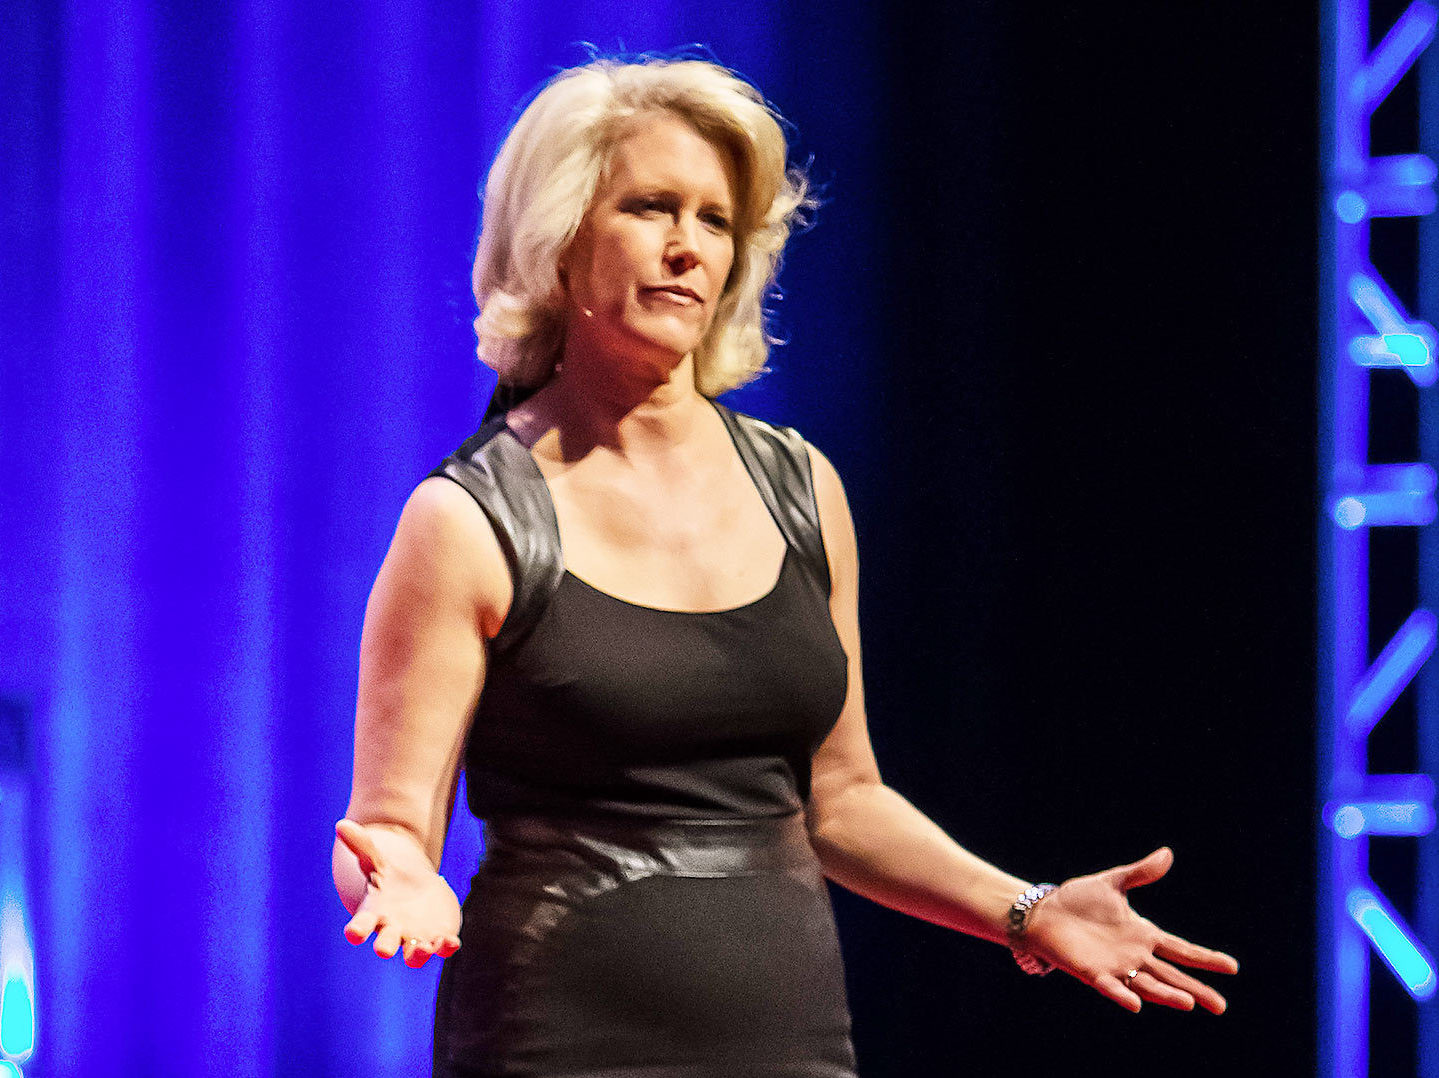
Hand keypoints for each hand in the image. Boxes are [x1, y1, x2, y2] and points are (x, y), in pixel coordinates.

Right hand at [335, 819, 461, 968]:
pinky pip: (442, 947)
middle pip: (385, 944)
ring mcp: (416, 938)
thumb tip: (341, 824)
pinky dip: (446, 947)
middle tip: (383, 950)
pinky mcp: (439, 938)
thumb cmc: (391, 879)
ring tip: (425, 948)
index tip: (352, 934)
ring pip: (415, 954)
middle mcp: (393, 931)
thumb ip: (361, 845)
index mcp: (375, 914)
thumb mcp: (378, 859)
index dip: (356, 931)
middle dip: (385, 946)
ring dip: (419, 953)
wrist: (418, 890)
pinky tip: (451, 941)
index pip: (360, 925)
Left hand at [1023, 847, 1237, 1012]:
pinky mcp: (1091, 973)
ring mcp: (1115, 967)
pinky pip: (1110, 987)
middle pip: (1171, 976)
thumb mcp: (1112, 883)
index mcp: (1143, 935)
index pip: (1181, 950)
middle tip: (1221, 1006)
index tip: (1232, 967)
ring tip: (1189, 1003)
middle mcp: (1134, 956)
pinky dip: (1123, 996)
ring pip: (1147, 985)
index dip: (1205, 958)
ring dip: (1166, 995)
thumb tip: (1167, 854)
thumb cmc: (1078, 900)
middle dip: (1195, 989)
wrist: (1044, 912)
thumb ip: (1140, 873)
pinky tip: (1137, 1005)